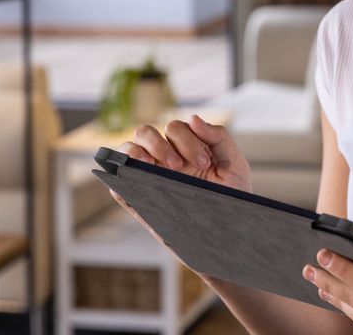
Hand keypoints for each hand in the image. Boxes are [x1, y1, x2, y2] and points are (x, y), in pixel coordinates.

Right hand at [120, 114, 251, 191]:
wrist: (227, 233)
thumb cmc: (232, 198)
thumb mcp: (234, 166)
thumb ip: (219, 137)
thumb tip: (193, 119)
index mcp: (185, 148)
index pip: (174, 128)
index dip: (187, 140)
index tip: (203, 162)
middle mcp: (165, 159)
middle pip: (146, 133)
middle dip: (160, 145)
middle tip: (177, 165)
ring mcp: (151, 177)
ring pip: (128, 149)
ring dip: (136, 152)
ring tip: (151, 165)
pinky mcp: (140, 200)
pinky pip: (118, 182)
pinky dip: (118, 175)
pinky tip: (132, 179)